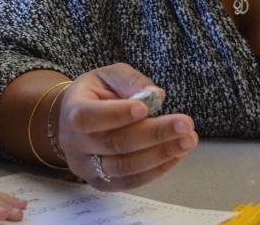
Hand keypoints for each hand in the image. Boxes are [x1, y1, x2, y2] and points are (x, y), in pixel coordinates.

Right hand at [56, 63, 197, 190]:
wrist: (77, 119)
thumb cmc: (96, 93)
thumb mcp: (110, 76)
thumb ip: (130, 81)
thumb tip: (156, 95)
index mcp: (72, 111)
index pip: (88, 117)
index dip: (117, 114)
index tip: (146, 108)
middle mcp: (74, 143)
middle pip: (114, 143)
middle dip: (154, 134)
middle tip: (186, 124)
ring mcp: (86, 168)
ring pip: (125, 167)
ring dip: (161, 155)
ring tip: (188, 140)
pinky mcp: (101, 183)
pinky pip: (131, 181)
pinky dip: (157, 169)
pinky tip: (176, 154)